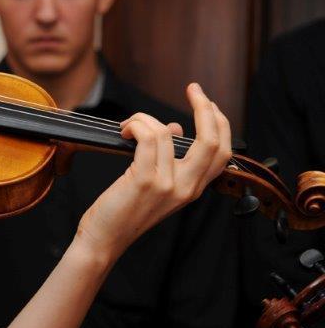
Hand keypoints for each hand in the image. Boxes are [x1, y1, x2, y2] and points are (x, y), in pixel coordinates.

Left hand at [76, 83, 231, 261]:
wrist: (104, 239)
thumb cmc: (124, 210)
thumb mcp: (155, 183)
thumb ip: (169, 157)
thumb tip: (174, 127)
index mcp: (193, 188)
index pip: (222, 151)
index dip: (219, 121)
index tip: (205, 100)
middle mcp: (187, 187)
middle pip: (213, 141)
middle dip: (206, 108)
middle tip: (194, 89)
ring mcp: (168, 185)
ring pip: (167, 132)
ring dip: (145, 118)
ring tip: (129, 125)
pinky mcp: (145, 181)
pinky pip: (148, 138)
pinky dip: (136, 125)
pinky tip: (124, 130)